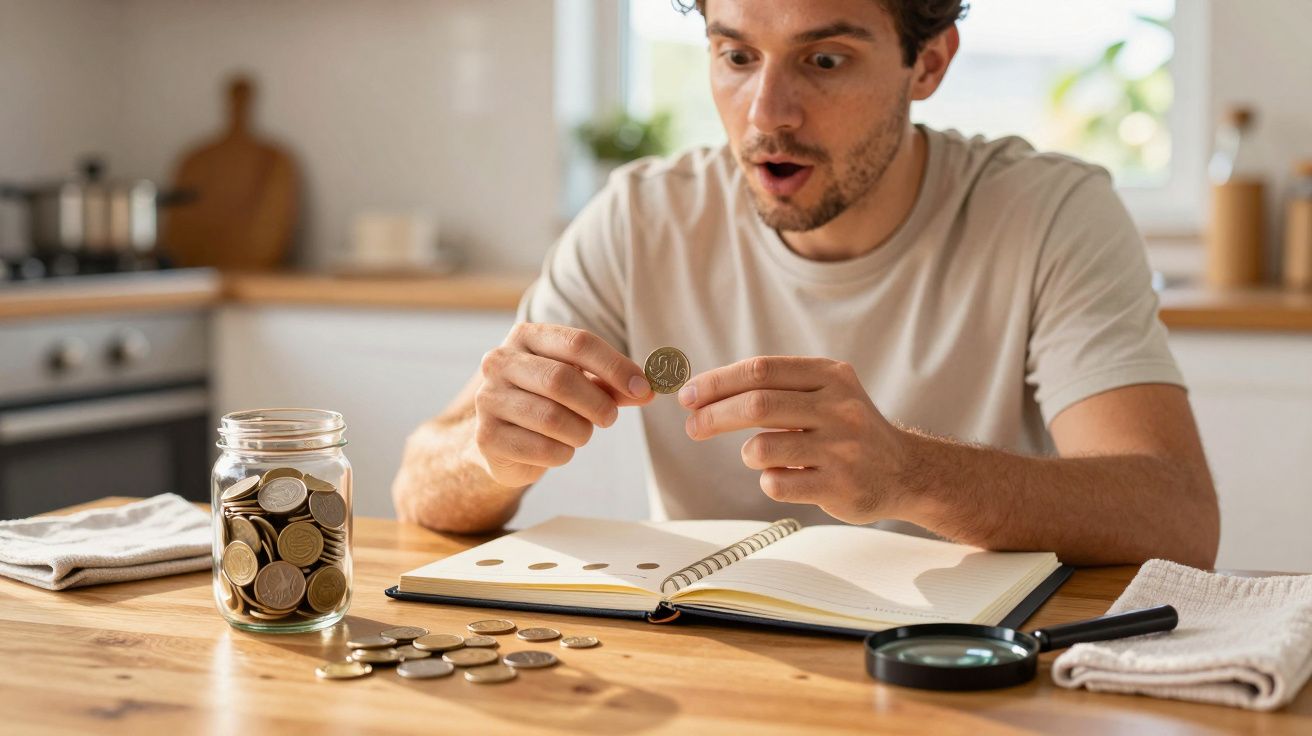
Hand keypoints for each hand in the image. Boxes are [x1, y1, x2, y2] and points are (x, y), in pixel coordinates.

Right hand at [473, 324, 652, 486]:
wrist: (501, 439)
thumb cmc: (547, 401)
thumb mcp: (581, 384)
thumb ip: (612, 384)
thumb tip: (648, 389)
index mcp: (526, 337)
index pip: (578, 343)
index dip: (616, 366)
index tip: (643, 389)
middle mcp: (500, 361)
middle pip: (561, 379)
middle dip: (597, 404)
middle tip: (609, 418)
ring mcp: (488, 399)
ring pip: (551, 417)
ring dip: (580, 432)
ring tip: (580, 434)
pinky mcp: (486, 436)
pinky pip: (541, 448)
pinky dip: (562, 453)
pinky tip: (558, 449)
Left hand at [678, 356, 912, 523]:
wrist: (905, 471)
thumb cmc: (847, 428)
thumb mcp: (825, 391)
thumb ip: (775, 386)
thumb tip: (703, 393)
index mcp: (831, 376)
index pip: (761, 371)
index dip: (717, 382)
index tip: (688, 395)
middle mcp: (839, 408)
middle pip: (757, 404)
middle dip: (714, 415)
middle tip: (693, 426)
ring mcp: (842, 449)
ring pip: (761, 448)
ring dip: (748, 454)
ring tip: (761, 455)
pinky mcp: (839, 486)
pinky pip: (776, 484)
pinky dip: (769, 481)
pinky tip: (788, 478)